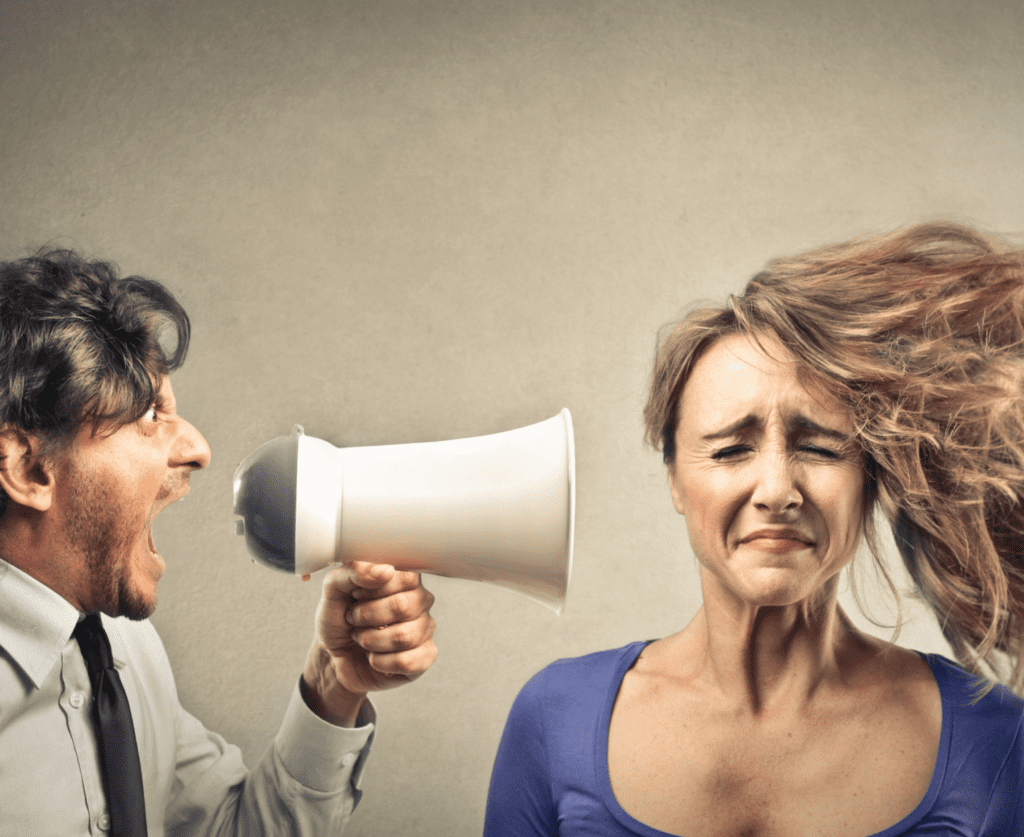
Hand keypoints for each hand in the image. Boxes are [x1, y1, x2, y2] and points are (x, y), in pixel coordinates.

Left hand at [302, 561, 436, 725]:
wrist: (334, 657)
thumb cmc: (339, 621)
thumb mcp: (333, 591)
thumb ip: (352, 572)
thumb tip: (384, 571)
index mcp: (402, 578)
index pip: (405, 577)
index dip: (374, 590)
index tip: (356, 595)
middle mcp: (419, 600)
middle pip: (403, 607)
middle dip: (367, 617)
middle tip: (353, 619)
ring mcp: (425, 628)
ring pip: (404, 637)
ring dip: (370, 641)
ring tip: (362, 638)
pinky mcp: (425, 655)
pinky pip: (407, 661)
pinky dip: (380, 662)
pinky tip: (374, 657)